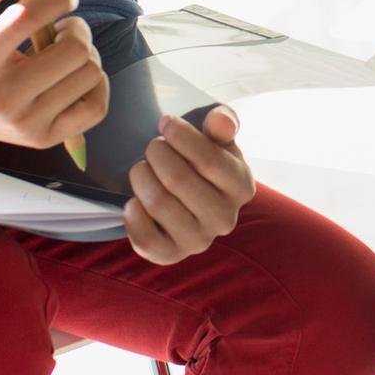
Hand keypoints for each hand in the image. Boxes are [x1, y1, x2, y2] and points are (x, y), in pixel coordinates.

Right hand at [0, 0, 108, 148]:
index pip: (28, 19)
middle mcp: (1, 98)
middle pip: (74, 49)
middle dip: (76, 27)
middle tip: (62, 27)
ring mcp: (24, 123)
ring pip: (90, 74)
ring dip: (85, 54)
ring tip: (62, 51)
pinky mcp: (42, 139)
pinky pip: (96, 106)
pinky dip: (96, 83)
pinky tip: (74, 74)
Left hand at [125, 108, 255, 266]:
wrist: (190, 200)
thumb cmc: (204, 163)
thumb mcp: (217, 139)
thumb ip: (222, 123)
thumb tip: (220, 119)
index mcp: (242, 187)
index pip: (209, 159)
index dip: (180, 136)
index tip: (165, 122)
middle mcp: (225, 219)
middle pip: (178, 179)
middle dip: (157, 153)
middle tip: (153, 147)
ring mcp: (198, 241)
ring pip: (157, 203)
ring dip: (141, 176)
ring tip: (142, 168)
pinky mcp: (171, 255)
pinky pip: (144, 237)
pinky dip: (132, 213)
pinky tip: (135, 200)